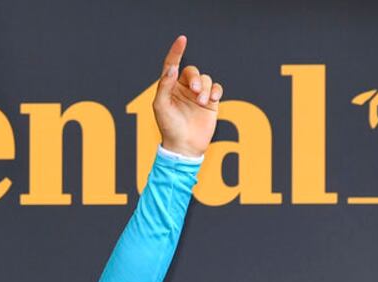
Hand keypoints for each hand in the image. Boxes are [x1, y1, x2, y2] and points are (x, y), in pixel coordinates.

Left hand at [151, 35, 222, 157]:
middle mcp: (183, 89)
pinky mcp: (210, 103)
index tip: (182, 39)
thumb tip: (172, 67)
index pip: (172, 65)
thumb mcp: (161, 106)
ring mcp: (197, 95)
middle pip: (192, 71)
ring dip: (204, 88)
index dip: (176, 52)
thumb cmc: (169, 127)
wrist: (185, 146)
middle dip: (195, 78)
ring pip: (205, 79)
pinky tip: (212, 99)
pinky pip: (216, 88)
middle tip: (195, 91)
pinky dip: (215, 91)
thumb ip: (165, 85)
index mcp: (169, 88)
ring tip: (201, 102)